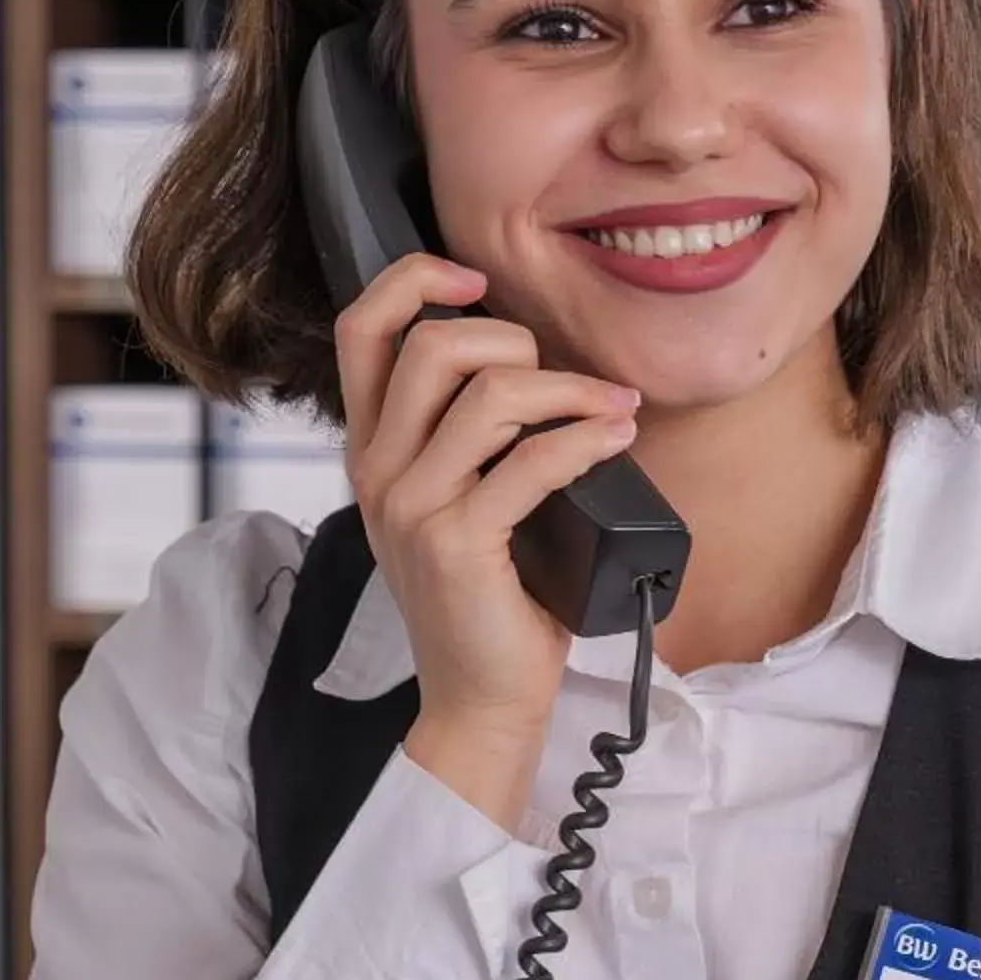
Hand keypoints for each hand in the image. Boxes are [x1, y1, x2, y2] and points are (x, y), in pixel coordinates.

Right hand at [332, 252, 640, 820]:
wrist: (481, 698)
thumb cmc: (492, 596)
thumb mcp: (463, 501)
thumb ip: (473, 435)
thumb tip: (541, 365)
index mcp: (372, 448)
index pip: (363, 329)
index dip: (415, 281)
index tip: (476, 281)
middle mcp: (378, 470)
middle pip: (432, 346)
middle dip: (514, 343)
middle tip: (565, 383)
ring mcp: (411, 507)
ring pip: (488, 396)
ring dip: (570, 390)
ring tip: (615, 410)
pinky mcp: (456, 543)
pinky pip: (531, 460)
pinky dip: (587, 437)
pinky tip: (618, 437)